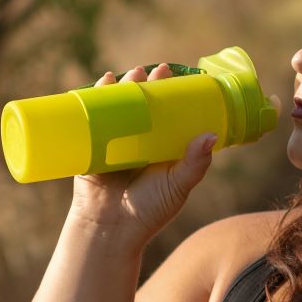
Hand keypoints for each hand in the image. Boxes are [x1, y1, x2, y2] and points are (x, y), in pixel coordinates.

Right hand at [69, 62, 221, 241]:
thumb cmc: (149, 211)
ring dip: (122, 86)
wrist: (111, 230)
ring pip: (118, 107)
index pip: (167, 112)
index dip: (170, 92)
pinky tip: (103, 84)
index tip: (175, 75)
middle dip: (145, 83)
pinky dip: (95, 99)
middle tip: (152, 70)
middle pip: (141, 104)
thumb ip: (194, 163)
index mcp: (160, 146)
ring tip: (130, 75)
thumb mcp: (178, 186)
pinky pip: (92, 118)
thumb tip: (210, 135)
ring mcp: (113, 141)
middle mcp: (137, 140)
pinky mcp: (91, 146)